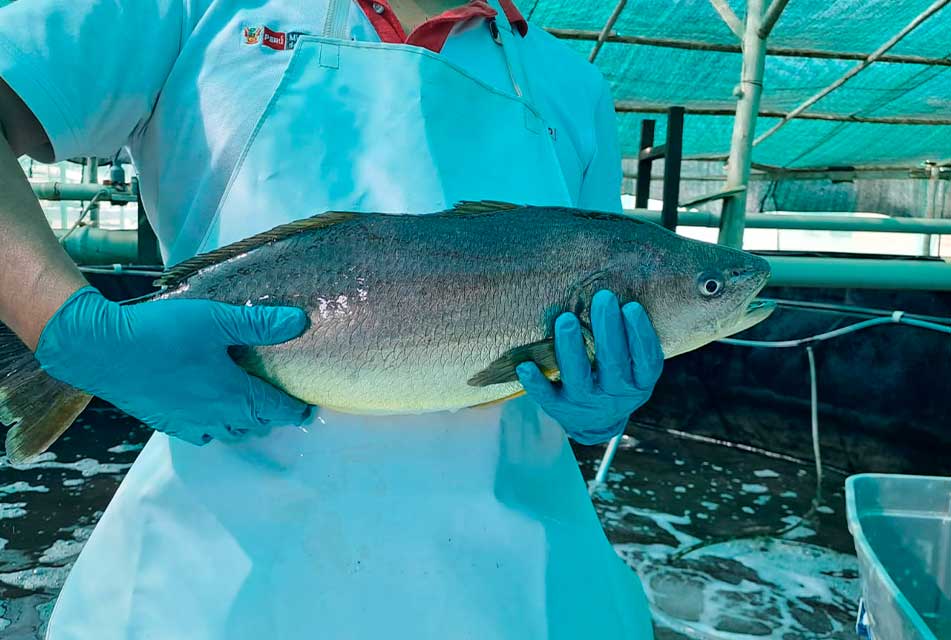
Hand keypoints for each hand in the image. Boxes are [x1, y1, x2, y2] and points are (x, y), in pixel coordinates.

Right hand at [35, 286, 310, 444]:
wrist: (103, 350)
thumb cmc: (164, 333)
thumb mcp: (216, 320)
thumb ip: (259, 324)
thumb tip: (300, 322)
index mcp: (234, 394)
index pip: (276, 410)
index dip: (295, 411)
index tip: (308, 411)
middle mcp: (216, 415)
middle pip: (255, 425)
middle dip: (271, 417)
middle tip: (278, 402)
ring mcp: (189, 422)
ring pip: (228, 433)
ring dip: (243, 425)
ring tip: (248, 410)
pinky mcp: (165, 422)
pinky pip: (199, 434)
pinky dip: (212, 429)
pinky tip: (208, 415)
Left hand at [517, 290, 662, 444]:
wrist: (597, 421)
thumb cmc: (616, 377)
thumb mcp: (634, 365)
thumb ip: (630, 337)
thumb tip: (623, 282)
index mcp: (639, 381)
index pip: (646, 359)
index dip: (640, 334)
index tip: (632, 307)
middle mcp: (615, 394)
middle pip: (612, 364)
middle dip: (607, 330)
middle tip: (603, 298)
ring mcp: (586, 402)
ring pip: (579, 377)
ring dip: (571, 349)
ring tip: (565, 320)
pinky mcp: (560, 408)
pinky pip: (547, 397)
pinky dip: (535, 383)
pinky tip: (525, 366)